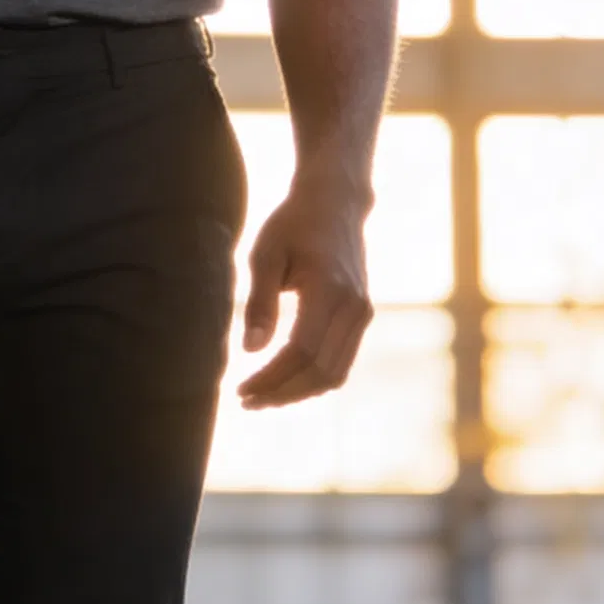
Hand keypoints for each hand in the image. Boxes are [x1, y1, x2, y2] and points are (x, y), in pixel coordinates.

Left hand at [238, 177, 373, 407]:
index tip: (240, 391)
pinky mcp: (362, 317)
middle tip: (246, 400)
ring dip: (298, 392)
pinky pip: (341, 362)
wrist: (336, 203)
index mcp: (329, 290)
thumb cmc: (293, 225)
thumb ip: (259, 303)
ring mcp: (363, 313)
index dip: (271, 378)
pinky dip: (313, 379)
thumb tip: (250, 351)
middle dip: (282, 393)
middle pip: (321, 371)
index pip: (302, 352)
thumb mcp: (266, 254)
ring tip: (261, 396)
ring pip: (335, 374)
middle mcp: (354, 306)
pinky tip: (283, 381)